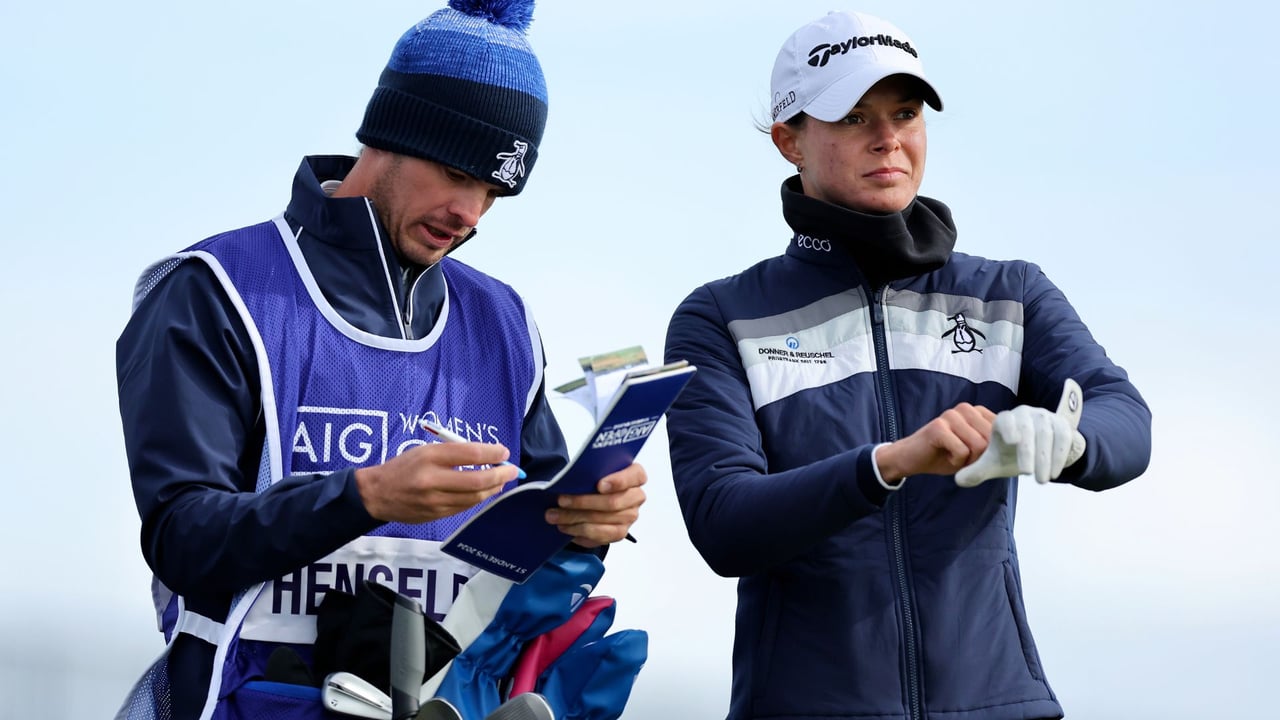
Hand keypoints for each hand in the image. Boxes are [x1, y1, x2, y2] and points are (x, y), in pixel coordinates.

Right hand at [354, 441, 519, 523]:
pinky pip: (464, 507)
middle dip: (500, 474)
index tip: (504, 451)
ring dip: (492, 489)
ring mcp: (434, 501)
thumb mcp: (425, 450)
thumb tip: (486, 456)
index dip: (492, 453)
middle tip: (512, 470)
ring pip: (474, 497)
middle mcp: (432, 479)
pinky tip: (484, 492)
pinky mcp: (435, 516)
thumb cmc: (404, 467)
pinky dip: (478, 499)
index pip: (470, 454)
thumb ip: (454, 453)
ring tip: (501, 481)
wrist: (376, 494)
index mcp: (429, 457)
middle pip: (476, 479)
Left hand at [546, 463, 646, 547]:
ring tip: (554, 516)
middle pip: (613, 502)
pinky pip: (599, 535)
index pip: (636, 476)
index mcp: (635, 476)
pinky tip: (564, 527)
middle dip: (583, 502)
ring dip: (574, 518)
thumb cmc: (594, 481)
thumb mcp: (594, 471)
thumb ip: (590, 472)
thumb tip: (570, 480)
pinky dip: (578, 531)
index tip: (599, 485)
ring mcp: (630, 516)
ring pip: (602, 520)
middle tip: (561, 501)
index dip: (618, 481)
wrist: (593, 499)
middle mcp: (636, 497)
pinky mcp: (620, 533)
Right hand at [875, 403, 996, 482]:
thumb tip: (1016, 449)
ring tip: (953, 456)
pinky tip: (944, 456)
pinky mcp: (938, 426)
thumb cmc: (946, 455)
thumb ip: (993, 446)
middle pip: (991, 441)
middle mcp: (966, 409)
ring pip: (979, 446)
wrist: (911, 459)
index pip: (1003, 432)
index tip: (980, 457)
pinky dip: (956, 462)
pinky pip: (962, 451)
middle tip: (963, 458)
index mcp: (977, 412)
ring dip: (968, 461)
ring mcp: (951, 415)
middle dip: (980, 458)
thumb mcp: (975, 451)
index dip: (994, 451)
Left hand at [955, 378, 1086, 486]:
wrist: (1041, 449)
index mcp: (1005, 420)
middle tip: (1027, 475)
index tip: (1012, 442)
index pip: (1006, 420)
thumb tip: (958, 481)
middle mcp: (1025, 414)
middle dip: (1028, 452)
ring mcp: (1045, 418)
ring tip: (1041, 481)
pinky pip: (1063, 438)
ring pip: (1047, 434)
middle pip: (1027, 429)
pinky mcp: (1062, 425)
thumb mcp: (995, 463)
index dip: (1009, 428)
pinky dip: (1059, 456)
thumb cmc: (1012, 454)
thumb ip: (977, 471)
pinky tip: (1054, 473)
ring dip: (1045, 458)